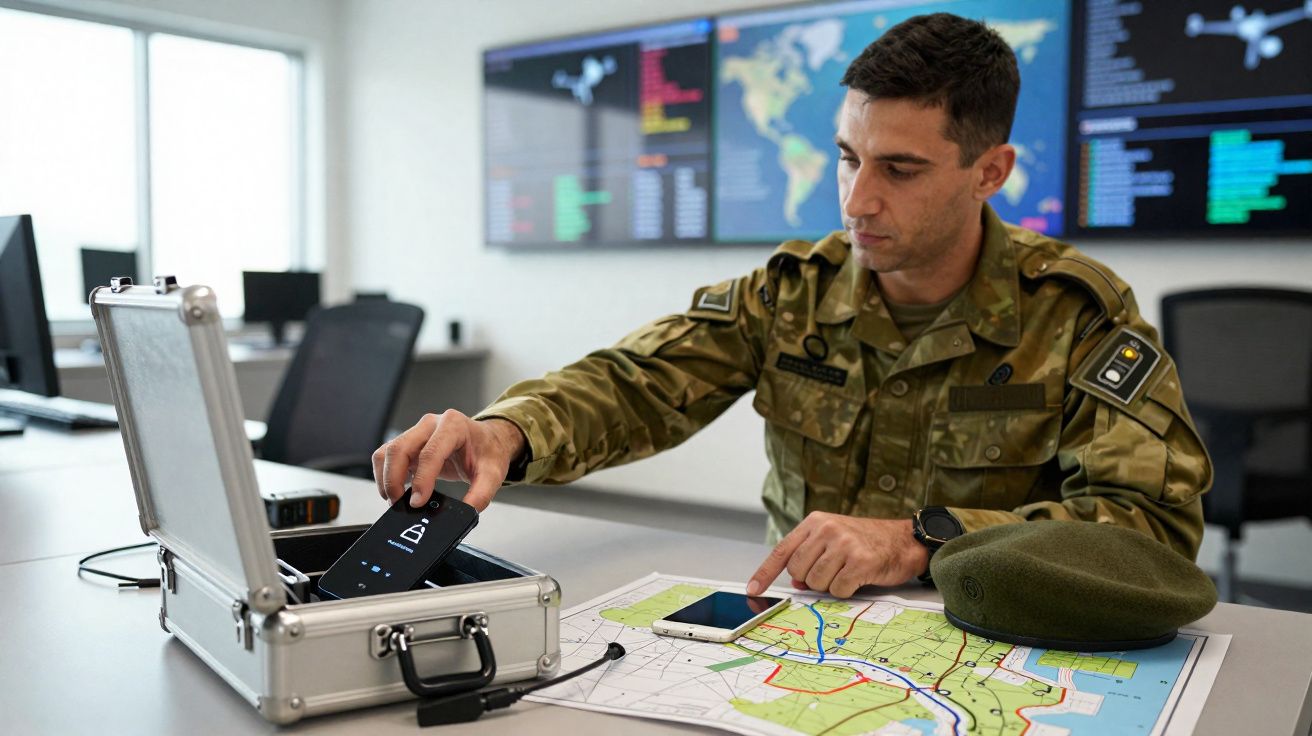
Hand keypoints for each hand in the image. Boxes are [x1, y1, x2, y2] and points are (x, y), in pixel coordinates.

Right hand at [372, 410, 525, 510]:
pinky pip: (387, 455)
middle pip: (400, 449)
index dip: (421, 480)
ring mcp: (417, 431)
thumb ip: (481, 494)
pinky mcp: (409, 442)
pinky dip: (385, 474)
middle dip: (393, 480)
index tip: (417, 502)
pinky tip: (397, 490)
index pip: (430, 453)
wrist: (486, 440)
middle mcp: (431, 424)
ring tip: (396, 500)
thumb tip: (466, 512)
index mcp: (453, 425)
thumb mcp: (493, 474)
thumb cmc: (488, 451)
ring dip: (385, 478)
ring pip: (388, 451)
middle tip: (399, 504)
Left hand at [745, 512, 928, 598]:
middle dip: (811, 579)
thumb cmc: (866, 543)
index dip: (765, 572)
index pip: (783, 550)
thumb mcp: (834, 541)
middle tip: (832, 572)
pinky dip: (846, 590)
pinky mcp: (860, 561)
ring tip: (848, 572)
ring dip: (830, 585)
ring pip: (816, 582)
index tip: (753, 589)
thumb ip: (810, 557)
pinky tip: (859, 577)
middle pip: (798, 570)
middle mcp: (827, 529)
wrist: (904, 541)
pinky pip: (838, 589)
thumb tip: (795, 582)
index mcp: (816, 522)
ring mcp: (844, 544)